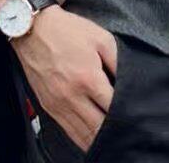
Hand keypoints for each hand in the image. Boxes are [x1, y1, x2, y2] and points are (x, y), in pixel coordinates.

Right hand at [12, 5, 117, 152]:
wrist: (33, 30)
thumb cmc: (68, 31)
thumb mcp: (101, 38)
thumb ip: (117, 61)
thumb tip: (129, 80)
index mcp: (88, 78)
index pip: (112, 107)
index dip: (127, 112)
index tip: (135, 112)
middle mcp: (72, 96)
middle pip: (99, 127)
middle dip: (115, 129)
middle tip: (127, 127)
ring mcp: (58, 104)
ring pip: (83, 135)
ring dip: (99, 139)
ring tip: (113, 136)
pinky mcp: (48, 107)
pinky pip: (68, 131)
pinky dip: (82, 139)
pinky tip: (92, 139)